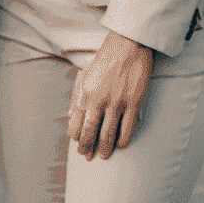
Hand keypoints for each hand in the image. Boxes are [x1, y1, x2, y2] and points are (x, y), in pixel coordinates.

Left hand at [67, 31, 153, 161]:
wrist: (127, 45)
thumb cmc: (105, 60)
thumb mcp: (86, 75)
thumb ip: (78, 96)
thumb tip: (69, 116)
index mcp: (86, 92)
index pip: (77, 122)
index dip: (77, 137)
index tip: (78, 145)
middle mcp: (100, 99)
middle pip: (91, 131)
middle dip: (88, 147)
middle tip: (88, 157)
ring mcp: (117, 102)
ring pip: (109, 134)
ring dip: (105, 148)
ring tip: (104, 155)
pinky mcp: (134, 103)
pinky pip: (127, 129)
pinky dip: (123, 141)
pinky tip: (120, 145)